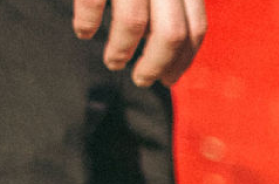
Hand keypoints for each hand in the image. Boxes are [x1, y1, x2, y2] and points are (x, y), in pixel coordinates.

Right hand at [73, 0, 205, 86]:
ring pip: (134, 23)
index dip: (184, 59)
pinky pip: (93, 2)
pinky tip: (83, 32)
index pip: (195, 29)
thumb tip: (170, 52)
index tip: (169, 79)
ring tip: (113, 63)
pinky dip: (87, 23)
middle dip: (156, 65)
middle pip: (171, 34)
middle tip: (142, 81)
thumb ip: (171, 7)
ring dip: (121, 50)